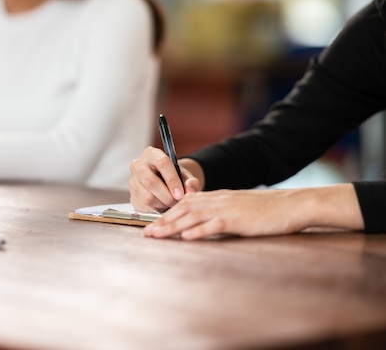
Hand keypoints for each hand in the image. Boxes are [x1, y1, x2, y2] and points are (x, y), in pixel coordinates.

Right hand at [129, 146, 202, 210]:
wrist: (165, 182)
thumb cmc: (176, 177)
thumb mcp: (187, 177)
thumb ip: (191, 182)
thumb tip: (189, 191)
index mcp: (152, 154)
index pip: (162, 163)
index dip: (172, 180)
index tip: (180, 194)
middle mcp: (138, 166)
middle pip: (151, 182)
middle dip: (167, 196)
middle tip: (177, 201)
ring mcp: (133, 182)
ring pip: (147, 197)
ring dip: (163, 204)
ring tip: (171, 202)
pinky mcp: (132, 196)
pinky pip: (145, 207)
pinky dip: (157, 209)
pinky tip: (163, 205)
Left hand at [143, 184, 364, 239]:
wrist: (290, 205)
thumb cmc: (266, 210)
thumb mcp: (238, 207)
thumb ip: (220, 213)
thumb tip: (203, 223)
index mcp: (217, 198)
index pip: (185, 204)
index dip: (167, 214)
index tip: (153, 225)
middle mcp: (217, 200)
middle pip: (183, 209)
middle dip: (163, 221)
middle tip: (146, 233)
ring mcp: (226, 209)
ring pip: (193, 216)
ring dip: (172, 226)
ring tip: (157, 235)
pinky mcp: (237, 220)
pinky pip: (214, 225)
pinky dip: (198, 231)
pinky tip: (186, 238)